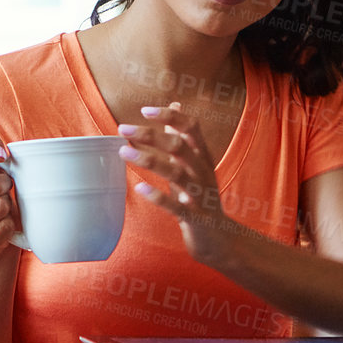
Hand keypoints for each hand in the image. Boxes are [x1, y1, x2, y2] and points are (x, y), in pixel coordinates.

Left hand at [117, 103, 241, 265]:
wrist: (219, 237)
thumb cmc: (201, 196)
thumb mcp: (195, 162)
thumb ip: (183, 135)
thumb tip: (175, 104)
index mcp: (203, 156)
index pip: (191, 127)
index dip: (170, 116)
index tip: (145, 110)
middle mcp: (202, 171)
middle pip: (179, 146)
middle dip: (150, 135)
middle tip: (123, 128)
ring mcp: (199, 195)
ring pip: (175, 173)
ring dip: (148, 160)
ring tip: (123, 151)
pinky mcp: (193, 217)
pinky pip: (174, 206)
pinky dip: (157, 196)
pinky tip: (139, 188)